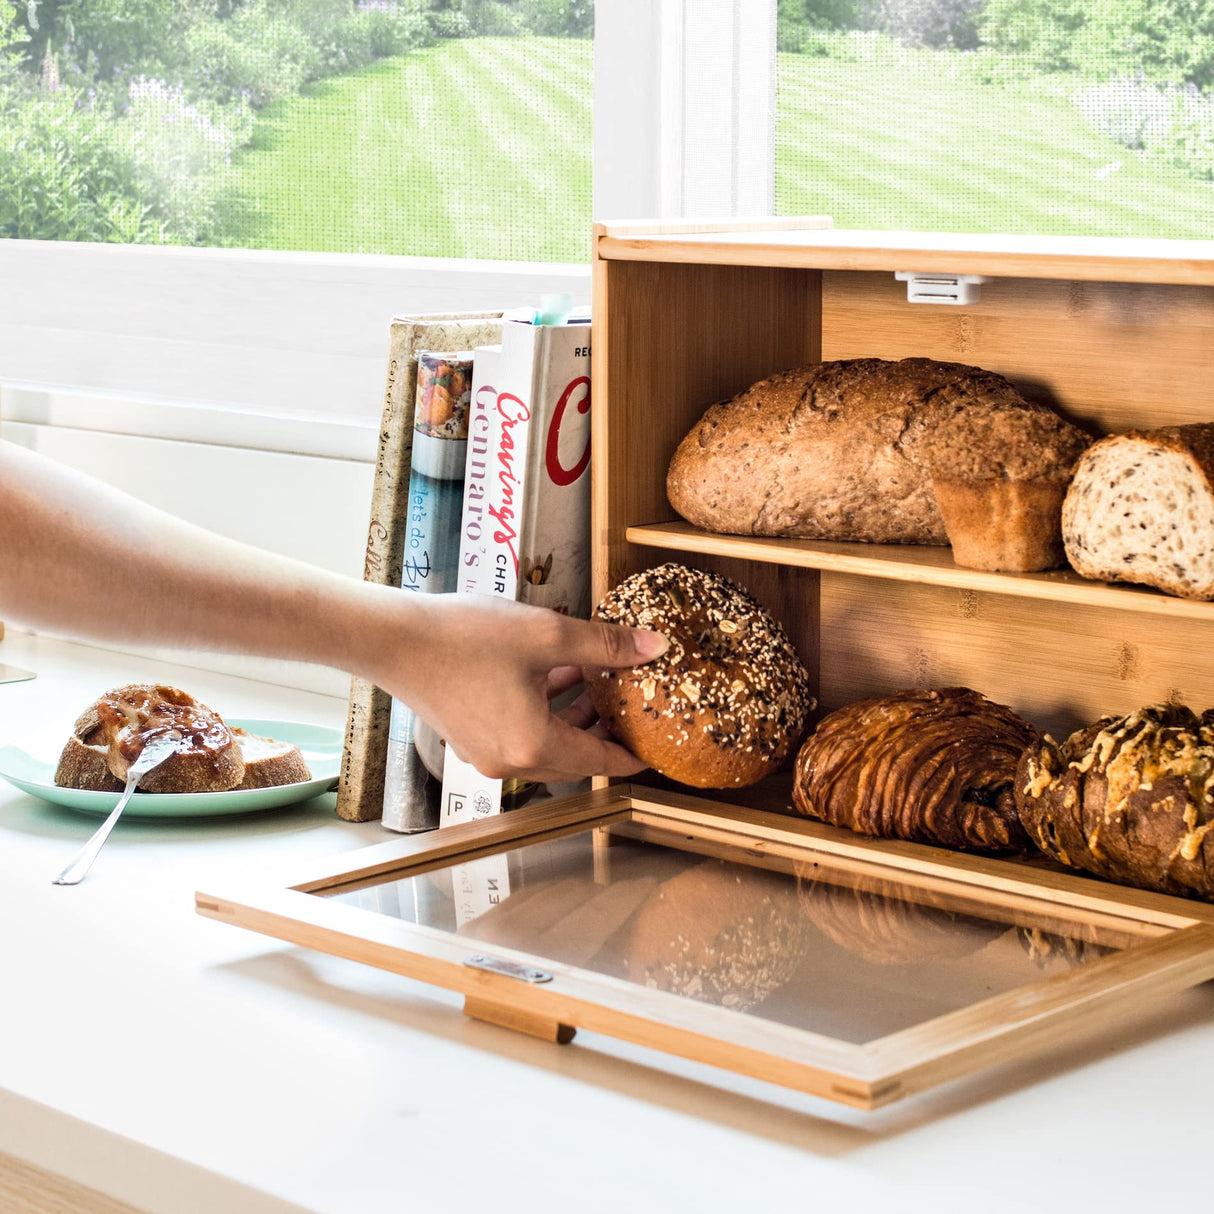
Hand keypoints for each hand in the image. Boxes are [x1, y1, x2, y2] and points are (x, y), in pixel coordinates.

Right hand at [375, 592, 668, 782]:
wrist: (393, 639)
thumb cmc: (464, 638)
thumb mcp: (546, 634)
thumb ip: (604, 644)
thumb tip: (653, 647)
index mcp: (533, 745)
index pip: (598, 760)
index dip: (629, 753)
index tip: (651, 749)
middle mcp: (508, 761)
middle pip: (572, 758)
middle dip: (602, 733)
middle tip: (627, 710)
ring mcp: (483, 752)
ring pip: (545, 745)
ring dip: (572, 718)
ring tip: (594, 683)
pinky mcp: (466, 736)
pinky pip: (519, 734)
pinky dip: (542, 713)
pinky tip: (550, 674)